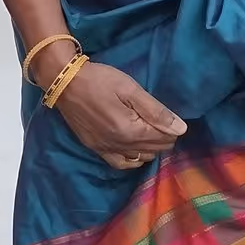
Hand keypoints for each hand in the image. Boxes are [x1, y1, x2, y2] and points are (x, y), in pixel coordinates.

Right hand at [53, 61, 185, 169]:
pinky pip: (120, 164)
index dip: (172, 128)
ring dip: (150, 148)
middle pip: (154, 150)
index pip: (164, 139)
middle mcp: (120, 145)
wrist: (64, 81)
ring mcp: (105, 149)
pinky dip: (132, 160)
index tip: (169, 117)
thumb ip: (156, 111)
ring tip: (149, 132)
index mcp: (130, 130)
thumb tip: (180, 129)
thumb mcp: (130, 89)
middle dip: (163, 138)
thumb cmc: (99, 80)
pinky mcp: (94, 148)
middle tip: (161, 122)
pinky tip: (135, 150)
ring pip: (140, 158)